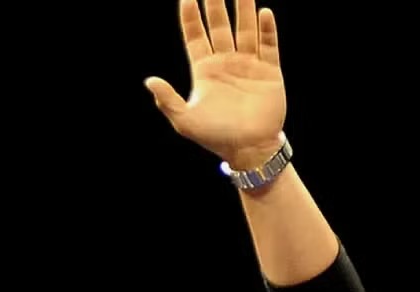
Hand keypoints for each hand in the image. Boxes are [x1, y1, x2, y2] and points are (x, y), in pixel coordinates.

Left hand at [146, 1, 286, 168]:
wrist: (248, 150)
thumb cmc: (215, 137)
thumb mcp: (185, 121)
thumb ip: (167, 100)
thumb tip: (150, 81)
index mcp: (204, 70)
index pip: (195, 35)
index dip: (190, 16)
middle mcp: (226, 62)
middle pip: (219, 25)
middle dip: (215, 3)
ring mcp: (248, 64)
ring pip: (245, 29)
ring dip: (243, 9)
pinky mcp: (269, 71)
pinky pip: (268, 45)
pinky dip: (267, 29)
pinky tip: (263, 13)